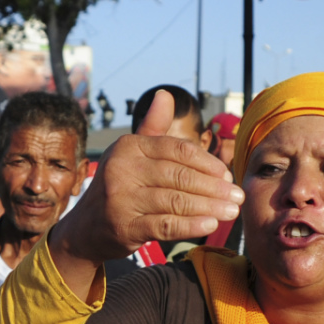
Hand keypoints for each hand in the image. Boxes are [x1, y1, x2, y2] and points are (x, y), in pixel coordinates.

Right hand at [51, 89, 243, 265]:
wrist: (86, 229)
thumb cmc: (119, 188)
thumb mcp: (131, 155)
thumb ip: (152, 127)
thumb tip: (165, 94)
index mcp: (128, 147)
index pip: (176, 150)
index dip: (206, 162)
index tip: (226, 175)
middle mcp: (122, 170)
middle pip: (179, 175)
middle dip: (213, 187)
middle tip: (236, 196)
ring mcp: (121, 199)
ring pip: (175, 200)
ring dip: (209, 207)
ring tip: (231, 211)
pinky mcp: (124, 226)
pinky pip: (165, 225)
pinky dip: (191, 225)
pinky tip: (210, 225)